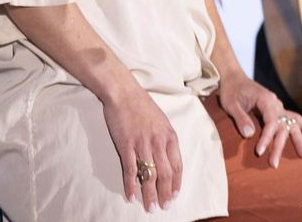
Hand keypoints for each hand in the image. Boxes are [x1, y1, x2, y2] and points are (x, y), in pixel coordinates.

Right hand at [102, 87, 182, 210]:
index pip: (177, 165)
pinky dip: (131, 185)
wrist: (123, 92)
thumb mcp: (161, 121)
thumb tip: (167, 158)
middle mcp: (158, 142)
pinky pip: (130, 170)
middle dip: (165, 194)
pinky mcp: (126, 145)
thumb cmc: (142, 106)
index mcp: (169, 136)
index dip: (177, 183)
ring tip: (150, 207)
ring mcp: (142, 144)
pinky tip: (132, 196)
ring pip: (149, 175)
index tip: (175, 195)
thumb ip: (165, 139)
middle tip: (164, 207)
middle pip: (165, 174)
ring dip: (150, 194)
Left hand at [215, 75, 301, 167]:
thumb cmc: (231, 90)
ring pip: (293, 124)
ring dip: (299, 140)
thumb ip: (241, 118)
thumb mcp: (231, 104)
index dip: (267, 137)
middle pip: (282, 127)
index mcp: (266, 99)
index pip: (271, 121)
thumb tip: (249, 135)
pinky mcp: (278, 110)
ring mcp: (279, 106)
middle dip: (279, 146)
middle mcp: (276, 103)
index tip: (260, 151)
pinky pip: (294, 119)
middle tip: (274, 164)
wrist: (234, 78)